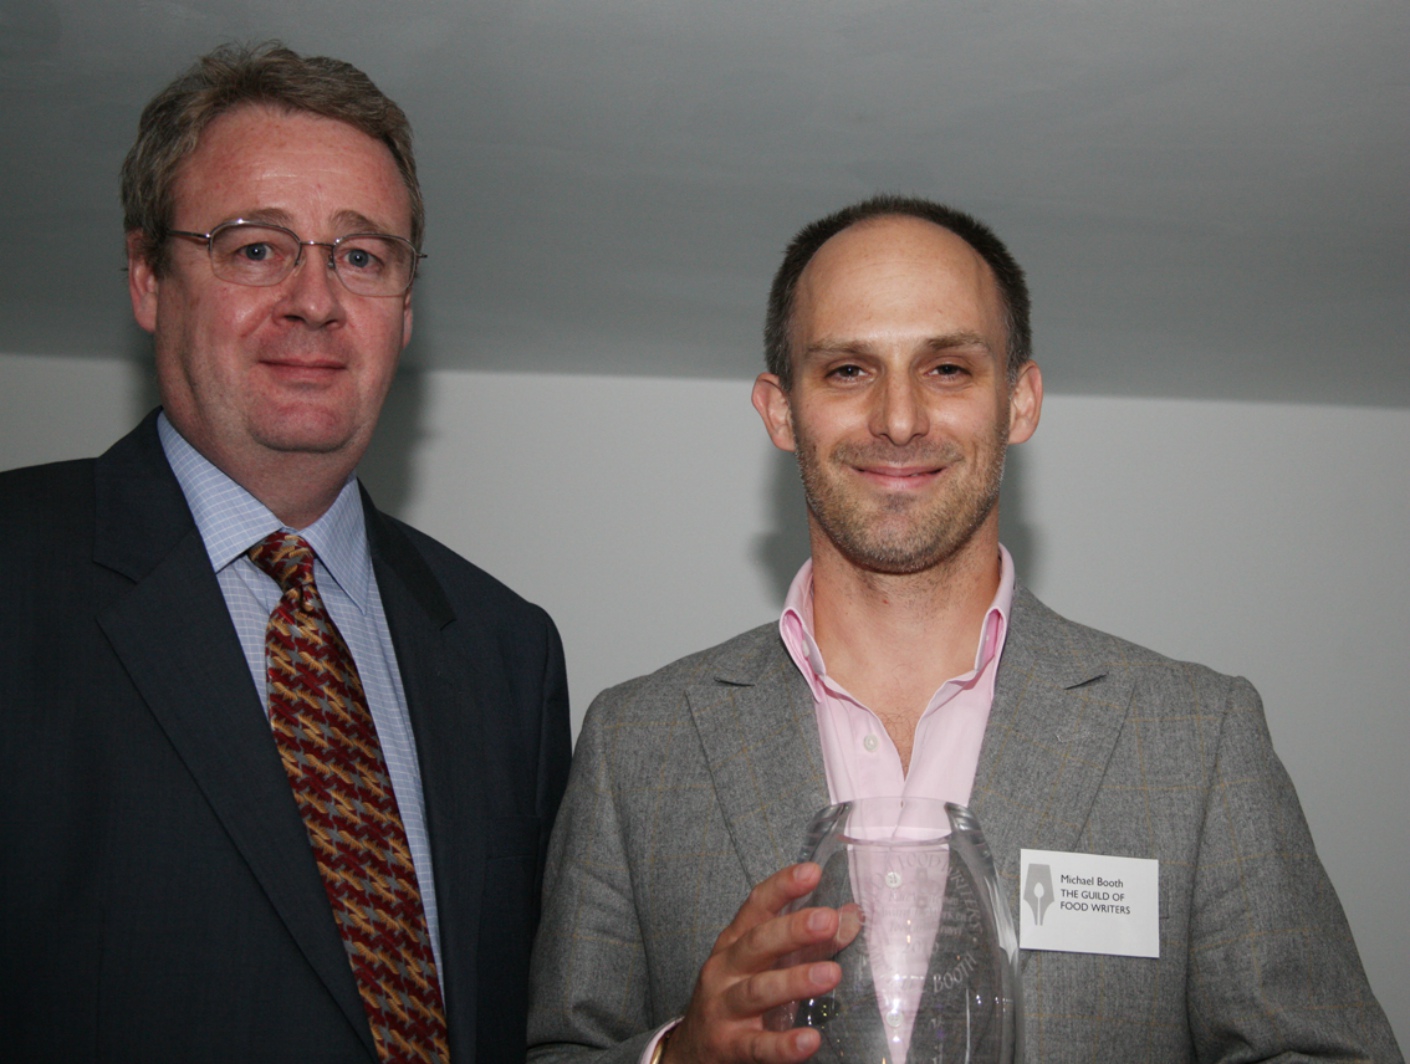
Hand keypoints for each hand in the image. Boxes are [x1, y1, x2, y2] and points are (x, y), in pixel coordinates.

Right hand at [663, 862, 858, 1063]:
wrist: (693, 1050)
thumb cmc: (735, 996)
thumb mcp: (764, 964)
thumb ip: (806, 942)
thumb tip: (850, 916)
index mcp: (734, 943)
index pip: (756, 907)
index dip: (782, 887)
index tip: (810, 872)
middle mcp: (724, 969)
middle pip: (757, 943)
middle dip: (792, 929)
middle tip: (828, 920)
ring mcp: (723, 1008)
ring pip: (757, 990)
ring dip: (794, 981)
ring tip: (831, 974)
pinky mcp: (729, 1046)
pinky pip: (758, 1046)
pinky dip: (783, 1044)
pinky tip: (809, 1039)